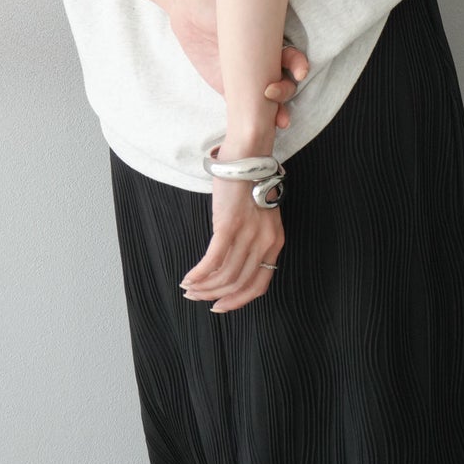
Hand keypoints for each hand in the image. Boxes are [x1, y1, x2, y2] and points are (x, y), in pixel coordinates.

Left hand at [165, 0, 307, 129]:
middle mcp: (263, 62)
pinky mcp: (230, 89)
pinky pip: (246, 107)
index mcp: (270, 43)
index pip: (292, 58)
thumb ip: (248, 25)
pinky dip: (255, 118)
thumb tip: (258, 33)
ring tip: (280, 121)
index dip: (298, 65)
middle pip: (284, 82)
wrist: (191, 13)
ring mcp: (248, 78)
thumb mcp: (235, 13)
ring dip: (278, 112)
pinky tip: (259, 127)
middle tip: (271, 93)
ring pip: (269, 99)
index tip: (299, 72)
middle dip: (284, 91)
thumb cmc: (215, 7)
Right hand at [179, 177, 285, 312]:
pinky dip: (199, 273)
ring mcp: (248, 235)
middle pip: (239, 283)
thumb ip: (254, 239)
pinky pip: (213, 260)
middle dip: (216, 296)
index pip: (259, 284)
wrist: (249, 157)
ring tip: (189, 288)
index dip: (239, 300)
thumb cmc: (251, 183)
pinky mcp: (229, 226)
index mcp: (274, 243)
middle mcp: (264, 243)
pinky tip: (188, 278)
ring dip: (204, 287)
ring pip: (225, 276)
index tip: (222, 306)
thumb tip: (233, 261)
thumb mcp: (261, 216)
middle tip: (197, 298)